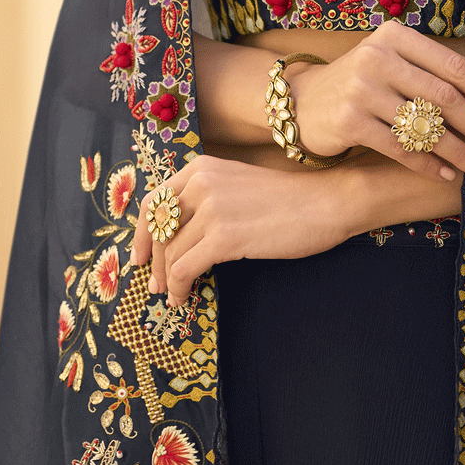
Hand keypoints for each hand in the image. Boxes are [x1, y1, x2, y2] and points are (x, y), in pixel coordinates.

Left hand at [130, 154, 348, 307]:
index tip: (139, 257)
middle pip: (159, 230)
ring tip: (173, 295)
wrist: (326, 203)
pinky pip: (185, 268)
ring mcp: (211, 209)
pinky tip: (185, 296)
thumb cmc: (288, 199)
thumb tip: (176, 235)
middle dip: (154, 262)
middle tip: (155, 285)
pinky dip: (180, 286)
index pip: (154, 202)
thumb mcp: (238, 185)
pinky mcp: (224, 236)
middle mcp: (201, 183)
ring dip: (168, 280)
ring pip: (171, 253)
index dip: (140, 234)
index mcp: (202, 168)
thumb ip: (206, 200)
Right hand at [290, 23, 464, 182]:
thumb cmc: (362, 83)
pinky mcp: (349, 121)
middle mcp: (378, 57)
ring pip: (424, 127)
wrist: (303, 101)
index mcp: (396, 37)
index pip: (453, 66)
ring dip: (459, 152)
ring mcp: (361, 89)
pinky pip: (401, 148)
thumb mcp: (393, 63)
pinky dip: (428, 164)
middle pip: (443, 98)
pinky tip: (446, 174)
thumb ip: (432, 74)